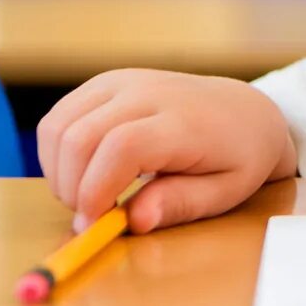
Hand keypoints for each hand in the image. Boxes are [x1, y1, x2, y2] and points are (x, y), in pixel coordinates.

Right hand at [37, 70, 296, 233]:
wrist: (249, 111)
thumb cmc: (239, 157)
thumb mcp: (226, 191)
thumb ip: (180, 205)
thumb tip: (135, 220)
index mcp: (182, 122)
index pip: (120, 148)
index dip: (95, 190)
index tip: (94, 223)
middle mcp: (148, 93)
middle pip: (79, 137)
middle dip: (71, 187)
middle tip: (91, 215)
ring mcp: (123, 82)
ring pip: (58, 126)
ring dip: (58, 171)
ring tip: (88, 194)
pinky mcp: (106, 82)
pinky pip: (59, 117)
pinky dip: (57, 151)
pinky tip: (83, 171)